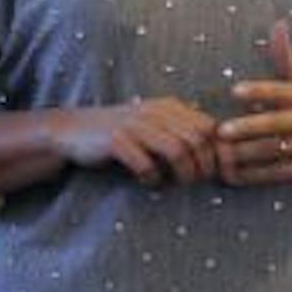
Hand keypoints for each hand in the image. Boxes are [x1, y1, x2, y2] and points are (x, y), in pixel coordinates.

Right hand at [51, 99, 220, 185]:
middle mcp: (155, 111)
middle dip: (203, 167)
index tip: (214, 173)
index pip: (210, 127)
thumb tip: (219, 157)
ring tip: (175, 184)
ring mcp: (135, 124)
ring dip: (182, 174)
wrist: (72, 131)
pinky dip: (153, 178)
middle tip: (194, 182)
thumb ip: (184, 134)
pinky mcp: (116, 140)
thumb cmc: (122, 135)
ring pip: (178, 151)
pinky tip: (149, 182)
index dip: (217, 153)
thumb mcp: (157, 128)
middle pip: (198, 140)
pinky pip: (146, 163)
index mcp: (170, 107)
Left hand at [217, 21, 291, 185]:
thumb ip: (288, 56)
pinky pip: (285, 172)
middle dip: (250, 127)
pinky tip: (239, 176)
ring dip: (249, 154)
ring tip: (222, 157)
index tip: (235, 91)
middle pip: (277, 124)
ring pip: (278, 150)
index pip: (281, 91)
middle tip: (222, 131)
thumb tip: (277, 24)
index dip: (259, 91)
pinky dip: (261, 175)